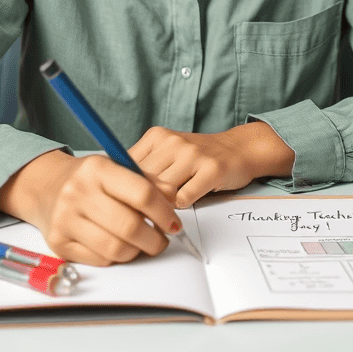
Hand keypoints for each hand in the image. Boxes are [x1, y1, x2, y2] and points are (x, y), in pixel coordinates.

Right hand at [0, 150, 180, 266]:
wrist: (46, 187)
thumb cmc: (89, 180)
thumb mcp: (117, 168)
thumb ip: (148, 181)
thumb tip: (173, 198)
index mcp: (97, 169)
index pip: (142, 193)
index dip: (164, 212)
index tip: (174, 223)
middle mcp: (78, 192)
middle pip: (130, 226)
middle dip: (155, 239)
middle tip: (162, 239)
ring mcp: (65, 219)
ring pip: (116, 248)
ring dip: (138, 251)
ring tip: (143, 244)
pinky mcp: (59, 243)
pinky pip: (100, 259)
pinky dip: (117, 257)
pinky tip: (120, 246)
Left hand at [129, 122, 294, 208]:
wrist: (238, 148)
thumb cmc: (198, 156)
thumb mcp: (167, 151)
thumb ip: (145, 165)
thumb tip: (114, 189)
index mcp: (157, 136)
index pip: (127, 166)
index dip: (123, 188)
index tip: (124, 202)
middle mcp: (173, 142)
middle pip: (143, 181)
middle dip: (142, 202)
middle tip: (143, 215)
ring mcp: (193, 155)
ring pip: (162, 191)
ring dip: (161, 207)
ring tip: (163, 212)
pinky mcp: (211, 170)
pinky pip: (184, 198)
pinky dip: (181, 207)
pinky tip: (184, 203)